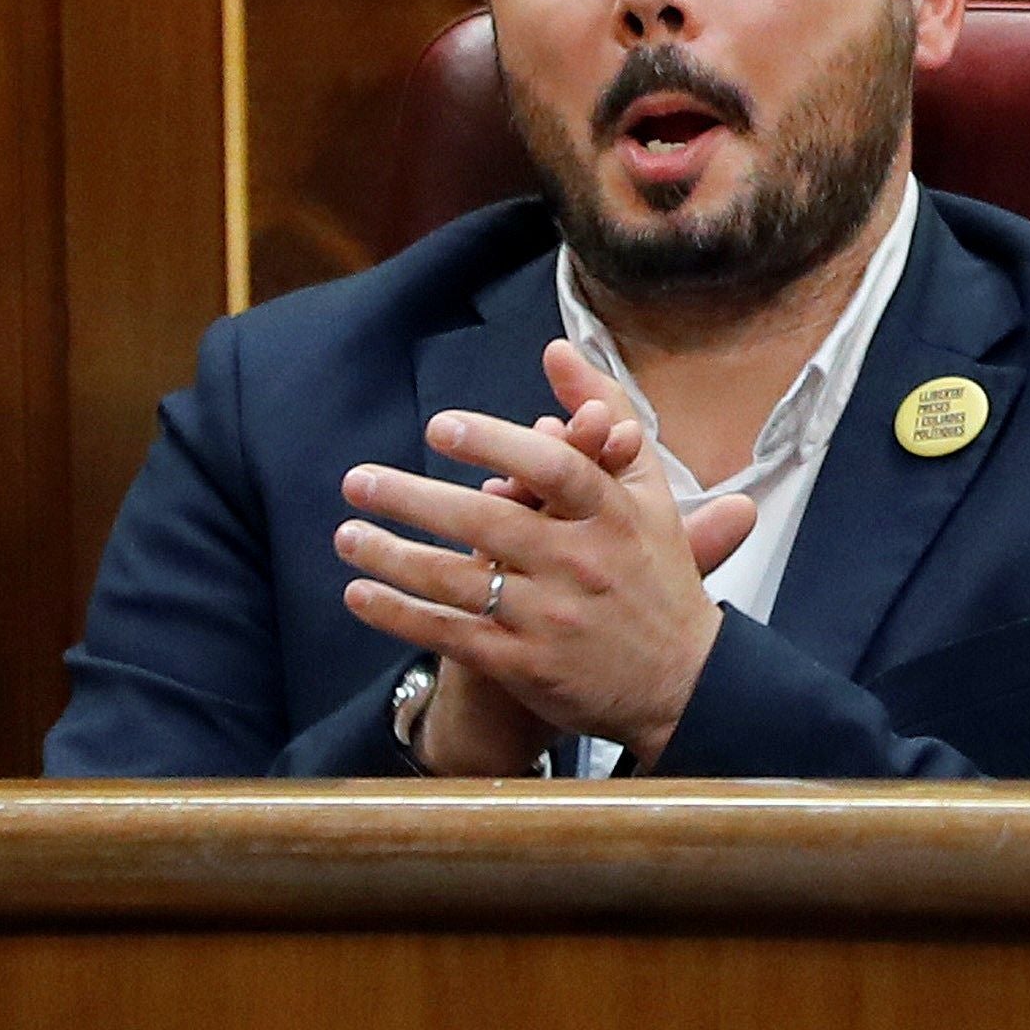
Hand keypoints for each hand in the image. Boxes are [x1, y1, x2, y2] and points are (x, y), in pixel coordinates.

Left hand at [337, 339, 755, 769]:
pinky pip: (452, 633)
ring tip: (347, 534)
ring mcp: (552, 618)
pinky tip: (360, 594)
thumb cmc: (657, 572)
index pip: (555, 469)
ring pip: (459, 580)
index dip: (497, 443)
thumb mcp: (648, 487)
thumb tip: (558, 348)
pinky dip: (402, 615)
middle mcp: (581, 563)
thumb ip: (605, 411)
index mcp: (613, 513)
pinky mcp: (526, 665)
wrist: (683, 681)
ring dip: (393, 556)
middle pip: (489, 523)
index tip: (440, 428)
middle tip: (357, 480)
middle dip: (414, 500)